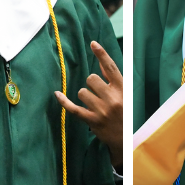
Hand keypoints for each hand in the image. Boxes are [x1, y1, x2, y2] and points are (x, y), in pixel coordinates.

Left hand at [55, 41, 122, 167]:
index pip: (111, 67)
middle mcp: (113, 98)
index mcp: (123, 89)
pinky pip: (73, 108)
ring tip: (94, 105)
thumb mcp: (127, 95)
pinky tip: (57, 94)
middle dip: (92, 84)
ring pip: (82, 92)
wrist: (127, 140)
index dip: (101, 54)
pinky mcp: (92, 121)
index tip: (93, 43)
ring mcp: (102, 110)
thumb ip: (114, 80)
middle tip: (99, 94)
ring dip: (85, 96)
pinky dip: (64, 101)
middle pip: (91, 79)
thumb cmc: (126, 114)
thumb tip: (100, 63)